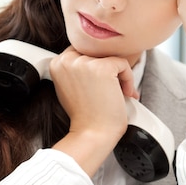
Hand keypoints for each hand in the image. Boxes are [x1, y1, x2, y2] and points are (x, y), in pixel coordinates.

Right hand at [49, 48, 137, 174]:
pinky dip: (128, 79)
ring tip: (120, 92)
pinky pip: (123, 64)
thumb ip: (75, 68)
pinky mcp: (101, 67)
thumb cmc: (84, 115)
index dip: (95, 65)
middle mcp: (67, 59)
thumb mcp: (70, 86)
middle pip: (97, 51)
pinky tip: (125, 93)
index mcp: (57, 63)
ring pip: (110, 56)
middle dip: (108, 69)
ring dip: (119, 74)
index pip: (82, 51)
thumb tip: (92, 57)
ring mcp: (83, 62)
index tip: (101, 84)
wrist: (91, 133)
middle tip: (113, 89)